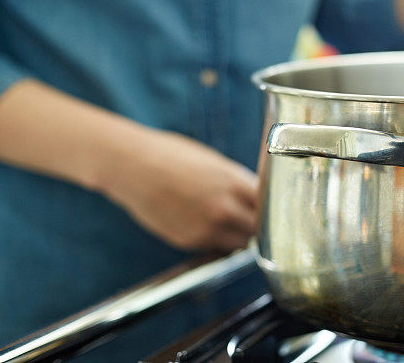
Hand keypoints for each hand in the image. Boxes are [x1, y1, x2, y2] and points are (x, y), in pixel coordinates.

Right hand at [97, 129, 258, 252]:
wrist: (132, 166)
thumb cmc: (171, 155)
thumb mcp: (213, 161)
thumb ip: (237, 181)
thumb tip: (255, 194)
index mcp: (234, 183)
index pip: (269, 205)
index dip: (272, 207)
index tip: (272, 207)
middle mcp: (224, 209)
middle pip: (258, 229)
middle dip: (258, 225)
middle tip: (254, 219)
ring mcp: (206, 228)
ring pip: (239, 244)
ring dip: (240, 237)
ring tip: (232, 224)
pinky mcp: (189, 241)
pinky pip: (215, 248)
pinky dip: (217, 241)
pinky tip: (208, 226)